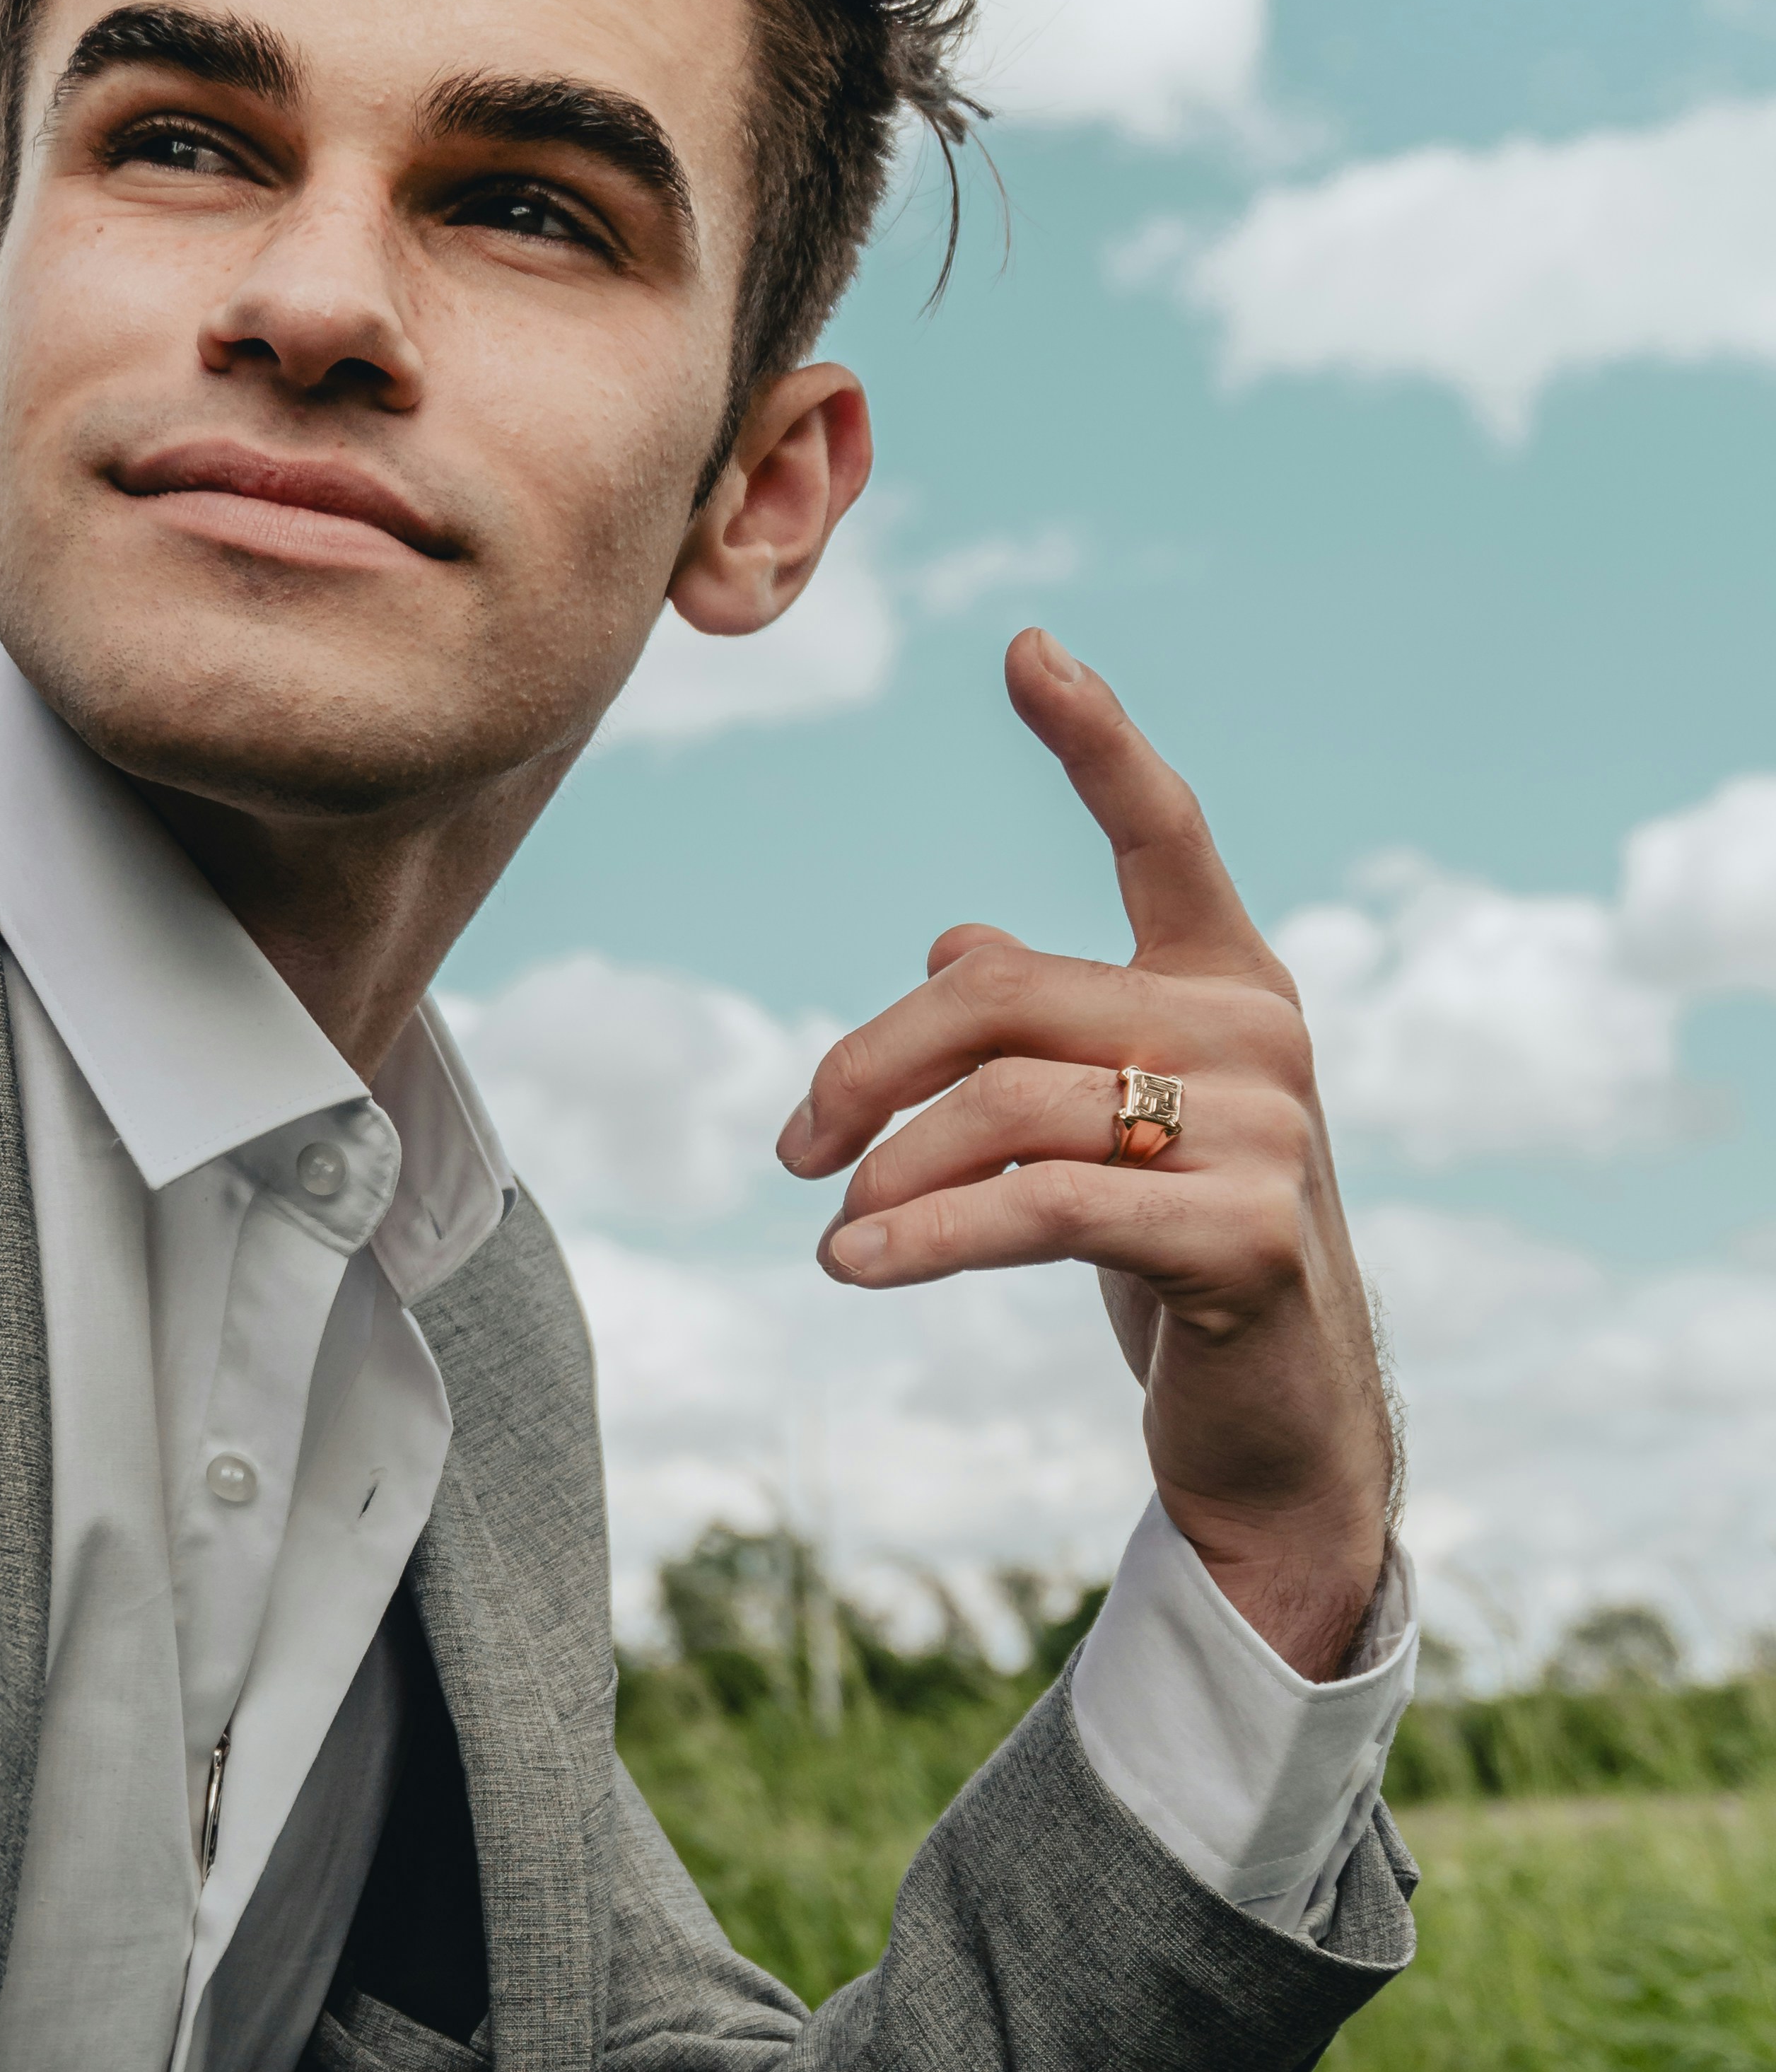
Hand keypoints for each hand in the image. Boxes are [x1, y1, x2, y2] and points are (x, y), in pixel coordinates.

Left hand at [776, 628, 1395, 1680]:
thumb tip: (950, 938)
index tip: (1024, 648)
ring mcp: (1266, 1132)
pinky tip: (855, 1269)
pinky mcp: (1244, 1235)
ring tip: (828, 1232)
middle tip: (795, 1147)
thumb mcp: (1104, 1123)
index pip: (1159, 831)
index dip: (1094, 738)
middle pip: (1004, 996)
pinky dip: (927, 1235)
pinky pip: (1042, 1210)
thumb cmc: (1172, 1248)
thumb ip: (1042, 1025)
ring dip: (888, 1173)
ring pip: (1009, 1107)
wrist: (1275, 1423)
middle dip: (872, 1065)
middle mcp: (1260, 1030)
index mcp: (1228, 977)